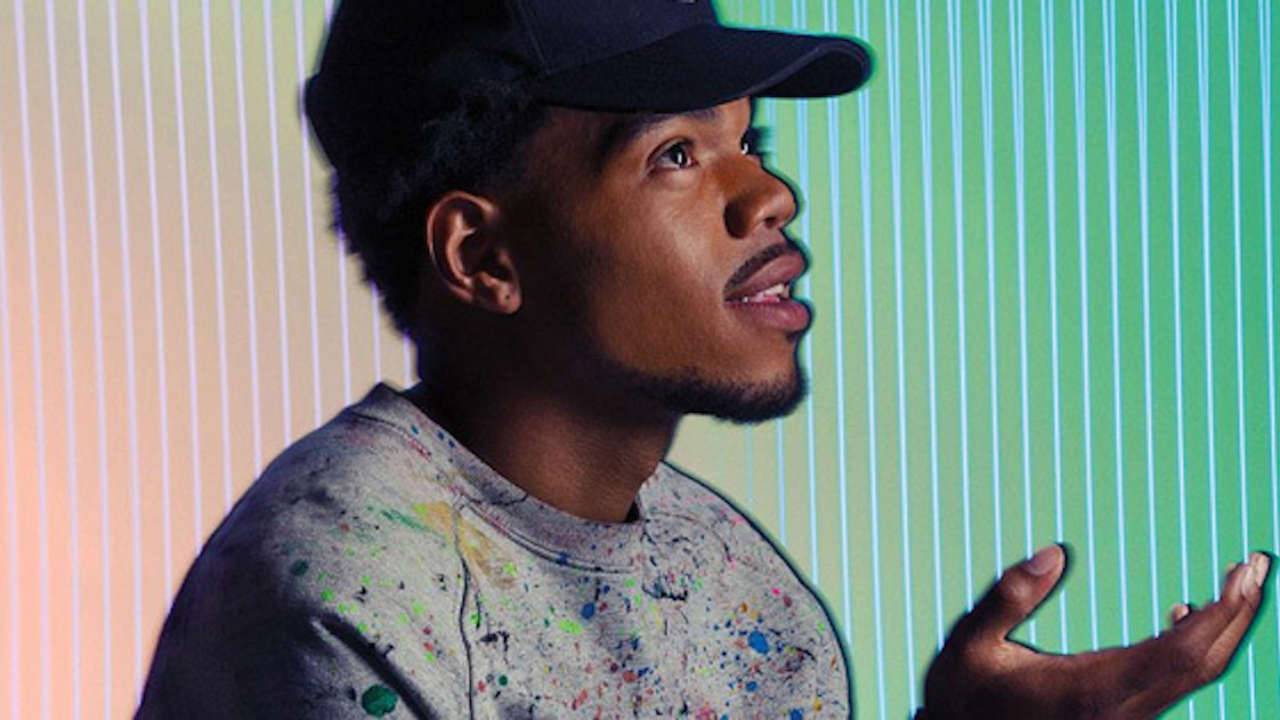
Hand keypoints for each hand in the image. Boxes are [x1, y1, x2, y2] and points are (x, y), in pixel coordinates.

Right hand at [916, 545, 1269, 718]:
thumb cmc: (963, 697)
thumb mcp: (970, 643)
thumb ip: (1009, 597)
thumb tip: (1051, 554)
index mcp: (1091, 689)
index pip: (1180, 653)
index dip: (1222, 614)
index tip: (1243, 573)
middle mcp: (1119, 708)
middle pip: (1202, 665)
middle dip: (1238, 614)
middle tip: (1257, 566)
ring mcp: (1123, 717)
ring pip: (1193, 677)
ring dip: (1221, 630)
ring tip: (1236, 584)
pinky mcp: (1118, 716)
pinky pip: (1171, 684)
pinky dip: (1192, 648)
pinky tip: (1182, 617)